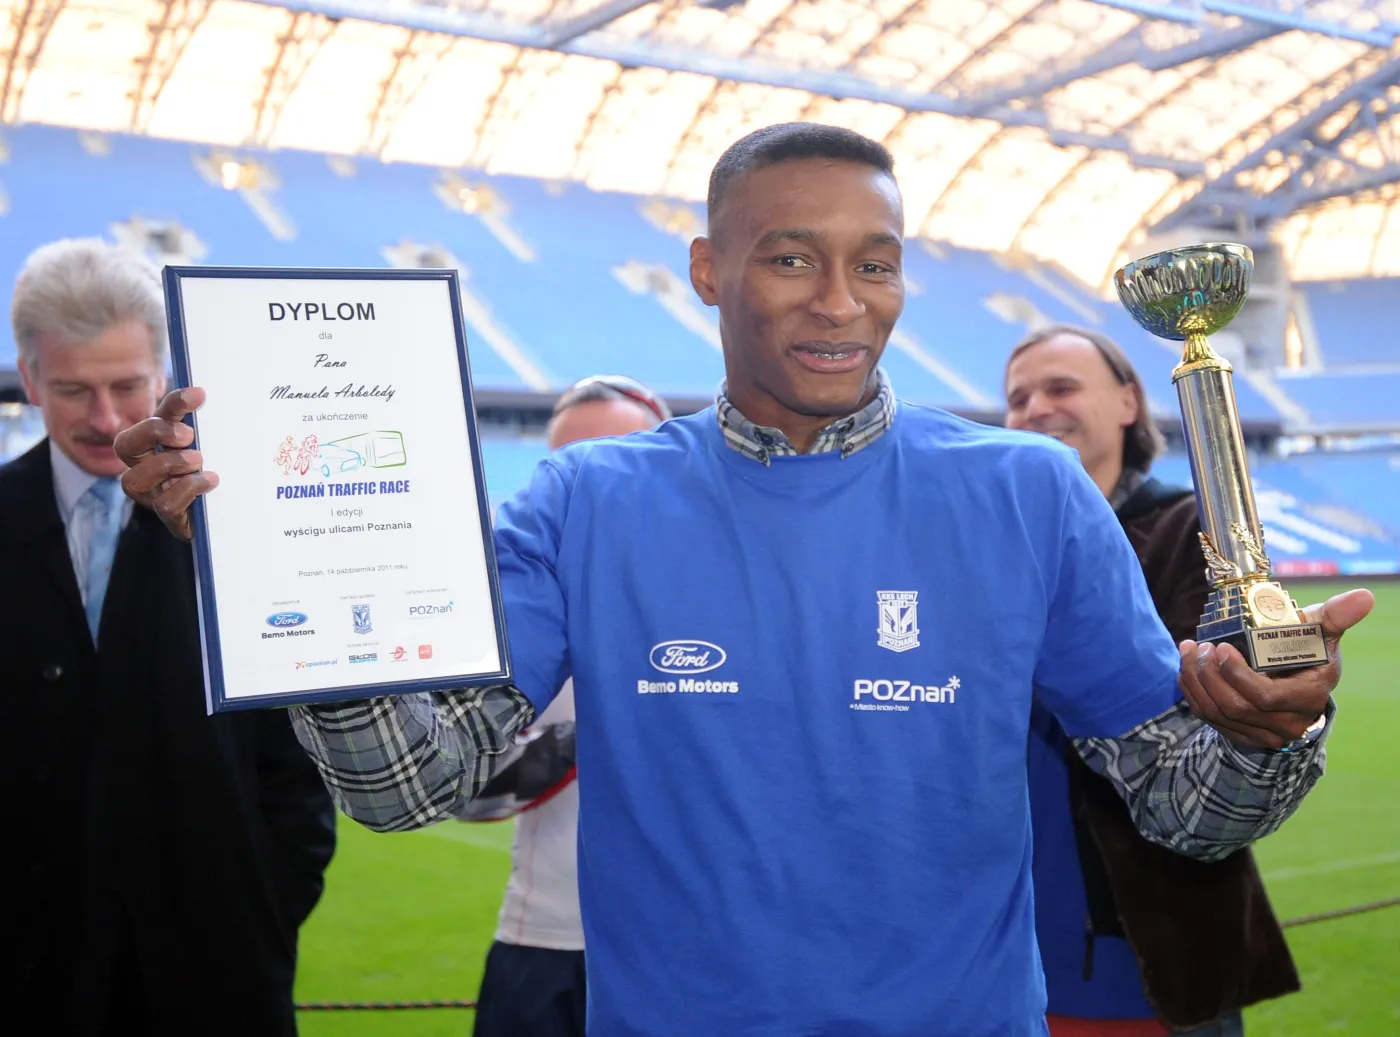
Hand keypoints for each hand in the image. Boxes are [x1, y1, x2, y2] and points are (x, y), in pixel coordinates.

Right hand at [114, 387, 219, 540]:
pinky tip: (210, 481)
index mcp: (162, 444)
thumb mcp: (222, 445)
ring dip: (167, 464)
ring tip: (197, 460)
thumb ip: (214, 424)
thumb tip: (212, 397)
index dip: (174, 403)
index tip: (199, 394)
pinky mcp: (172, 519)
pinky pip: (164, 505)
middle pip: (124, 445)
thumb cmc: (229, 473)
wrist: (241, 515)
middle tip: (188, 434)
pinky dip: (186, 489)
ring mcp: (156, 496)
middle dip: (153, 432)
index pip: (158, 416)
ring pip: (133, 480)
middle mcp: (149, 468)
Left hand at [1177, 588, 1374, 749]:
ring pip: (1217, 713)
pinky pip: (1208, 718)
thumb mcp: (1321, 635)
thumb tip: (1363, 596)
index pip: (1265, 696)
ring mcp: (1261, 733)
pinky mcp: (1240, 735)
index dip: (1238, 674)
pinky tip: (1187, 669)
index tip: (1221, 647)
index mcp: (1307, 697)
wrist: (1298, 689)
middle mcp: (1286, 722)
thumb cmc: (1308, 655)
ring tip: (1188, 652)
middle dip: (1210, 675)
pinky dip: (1193, 692)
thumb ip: (1335, 616)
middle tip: (1199, 647)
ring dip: (1195, 681)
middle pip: (1236, 706)